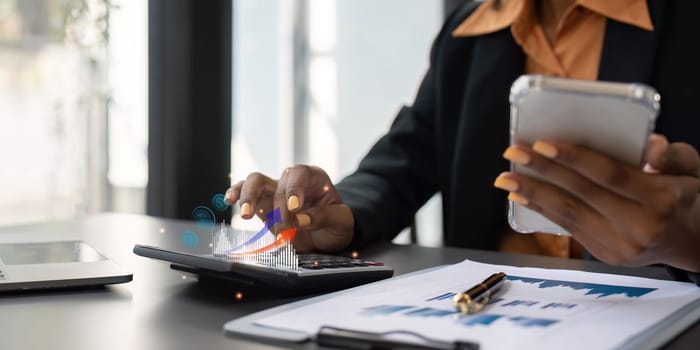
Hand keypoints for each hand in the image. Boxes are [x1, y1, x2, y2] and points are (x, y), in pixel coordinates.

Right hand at [225, 165, 353, 251]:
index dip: (294, 188)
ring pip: (255, 181)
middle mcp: (292, 182)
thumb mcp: (341, 221)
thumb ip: (323, 217)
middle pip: (276, 180)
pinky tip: (229, 200)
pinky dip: (236, 195)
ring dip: (248, 196)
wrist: (328, 236)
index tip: (295, 207)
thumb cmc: (337, 223)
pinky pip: (245, 195)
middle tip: (282, 225)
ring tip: (246, 215)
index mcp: (314, 178)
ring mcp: (274, 192)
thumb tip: (301, 219)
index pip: (300, 173)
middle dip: (277, 204)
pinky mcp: (262, 206)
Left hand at [494, 134, 699, 271]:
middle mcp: (638, 227)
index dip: (574, 159)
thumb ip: (674, 155)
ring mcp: (620, 246)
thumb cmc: (686, 196)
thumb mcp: (693, 171)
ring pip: (568, 215)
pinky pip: (569, 228)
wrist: (694, 242)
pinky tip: (520, 196)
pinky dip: (542, 210)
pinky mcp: (606, 255)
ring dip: (532, 194)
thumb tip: (648, 146)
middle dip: (542, 172)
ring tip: (505, 178)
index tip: (542, 143)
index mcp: (660, 200)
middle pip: (581, 194)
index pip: (610, 176)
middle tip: (513, 153)